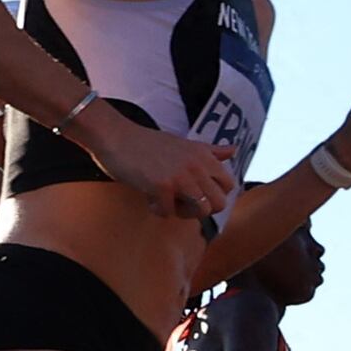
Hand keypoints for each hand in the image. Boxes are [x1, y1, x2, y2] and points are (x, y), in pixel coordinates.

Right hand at [81, 103, 238, 227]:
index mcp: (204, 155)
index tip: (195, 194)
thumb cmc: (147, 143)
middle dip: (200, 210)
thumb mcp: (185, 144)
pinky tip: (148, 196)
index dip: (213, 196)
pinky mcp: (162, 186)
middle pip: (219, 203)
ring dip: (182, 213)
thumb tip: (234, 150)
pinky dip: (157, 210)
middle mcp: (197, 165)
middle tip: (180, 203)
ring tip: (166, 201)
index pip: (229, 186)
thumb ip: (210, 151)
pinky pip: (169, 213)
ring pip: (201, 212)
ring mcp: (181, 176)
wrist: (116, 137)